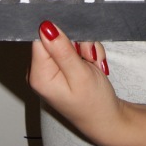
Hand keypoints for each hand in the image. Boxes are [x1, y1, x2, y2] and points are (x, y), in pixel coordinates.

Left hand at [29, 21, 123, 145]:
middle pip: (55, 37)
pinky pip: (73, 46)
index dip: (60, 35)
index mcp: (39, 75)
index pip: (41, 39)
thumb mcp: (80, 75)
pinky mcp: (61, 65)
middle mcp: (40, 70)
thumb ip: (63, 51)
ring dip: (85, 47)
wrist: (106, 119)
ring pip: (68, 39)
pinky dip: (86, 52)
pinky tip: (92, 65)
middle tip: (89, 58)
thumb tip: (45, 27)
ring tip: (92, 65)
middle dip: (77, 42)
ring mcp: (51, 68)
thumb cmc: (94, 104)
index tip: (77, 47)